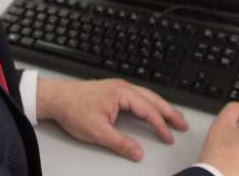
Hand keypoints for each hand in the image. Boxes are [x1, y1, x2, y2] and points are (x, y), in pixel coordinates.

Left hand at [36, 77, 187, 161]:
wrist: (56, 98)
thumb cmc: (73, 109)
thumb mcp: (97, 132)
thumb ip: (120, 143)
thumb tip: (138, 153)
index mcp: (121, 93)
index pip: (148, 110)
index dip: (160, 125)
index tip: (169, 137)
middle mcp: (122, 87)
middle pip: (152, 98)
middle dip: (169, 111)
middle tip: (182, 123)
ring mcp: (118, 86)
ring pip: (146, 95)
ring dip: (160, 105)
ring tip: (172, 116)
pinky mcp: (113, 89)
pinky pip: (138, 94)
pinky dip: (149, 102)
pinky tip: (151, 107)